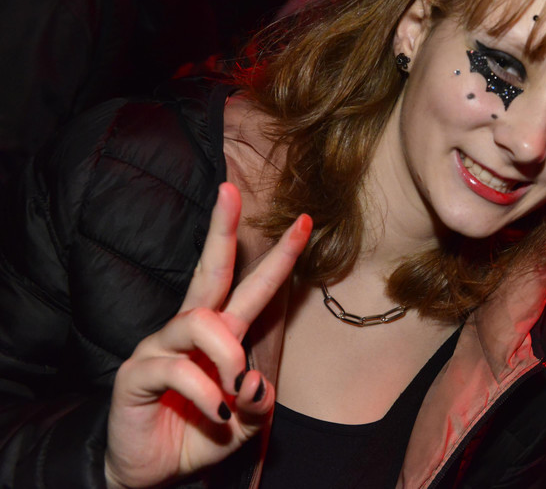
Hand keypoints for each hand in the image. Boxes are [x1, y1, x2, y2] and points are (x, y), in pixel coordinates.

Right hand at [104, 183, 310, 487]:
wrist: (152, 472)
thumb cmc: (201, 434)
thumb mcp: (245, 422)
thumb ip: (259, 402)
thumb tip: (257, 383)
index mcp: (221, 333)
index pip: (251, 286)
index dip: (279, 257)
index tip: (305, 221)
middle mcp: (190, 330)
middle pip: (210, 270)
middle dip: (222, 229)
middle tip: (230, 190)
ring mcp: (160, 347)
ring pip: (201, 322)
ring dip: (227, 355)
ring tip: (234, 390)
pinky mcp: (136, 373)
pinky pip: (176, 368)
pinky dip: (204, 391)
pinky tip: (215, 410)